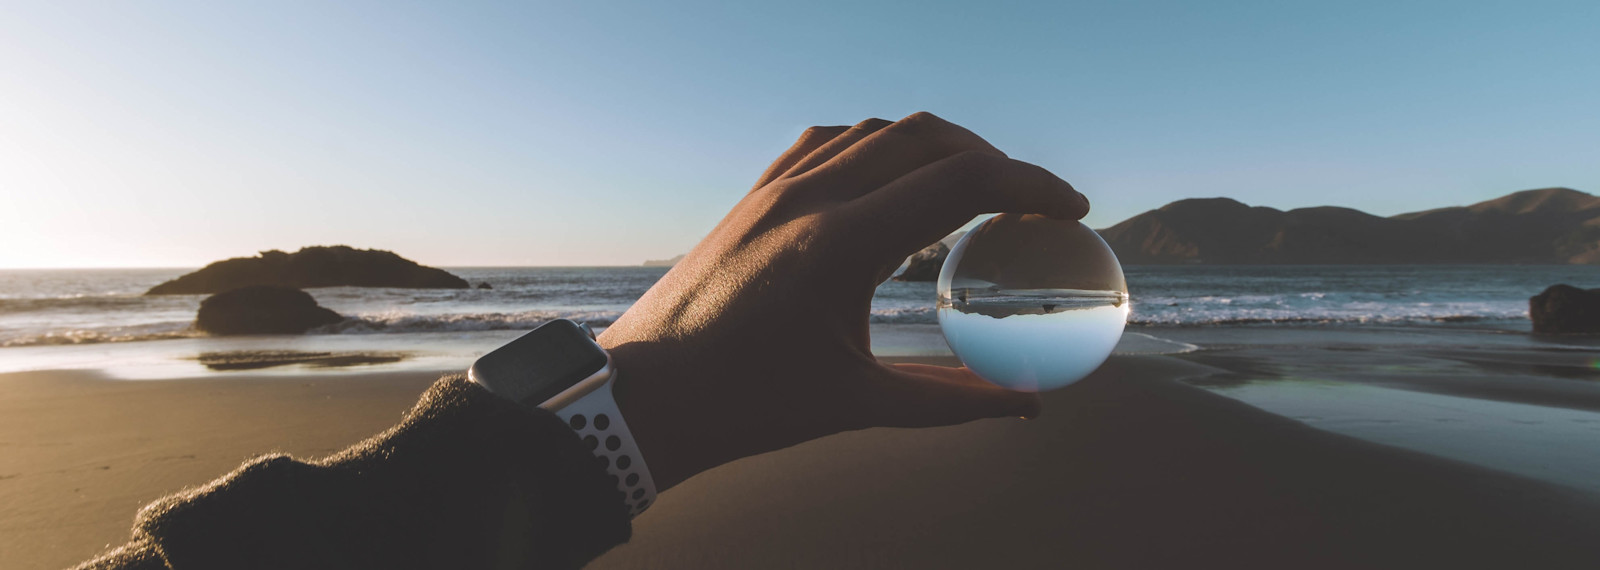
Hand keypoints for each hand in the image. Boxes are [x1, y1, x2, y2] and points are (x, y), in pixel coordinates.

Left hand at [599, 112, 1089, 490]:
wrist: (644, 398)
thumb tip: (1028, 404)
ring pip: (877, 132)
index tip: (1070, 208)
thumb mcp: (858, 404)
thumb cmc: (747, 407)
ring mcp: (775, 190)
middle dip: (995, 160)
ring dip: (936, 147)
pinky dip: (878, 146)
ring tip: (972, 187)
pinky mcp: (753, 196)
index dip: (1030, 186)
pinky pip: (826, 142)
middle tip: (1030, 202)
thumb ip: (952, 400)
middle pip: (928, 139)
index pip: (960, 182)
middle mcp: (809, 200)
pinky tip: (894, 178)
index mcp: (840, 246)